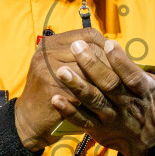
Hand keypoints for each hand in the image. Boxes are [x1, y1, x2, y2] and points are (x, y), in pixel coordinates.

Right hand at [13, 28, 113, 150]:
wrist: (29, 120)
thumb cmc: (52, 91)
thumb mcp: (60, 66)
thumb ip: (80, 56)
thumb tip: (113, 49)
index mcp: (51, 43)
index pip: (88, 35)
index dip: (107, 45)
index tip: (120, 57)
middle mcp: (47, 52)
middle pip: (91, 50)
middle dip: (111, 63)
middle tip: (126, 74)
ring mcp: (48, 71)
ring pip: (88, 71)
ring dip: (107, 80)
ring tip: (121, 88)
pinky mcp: (52, 91)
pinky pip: (83, 92)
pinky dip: (97, 96)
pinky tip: (109, 102)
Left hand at [50, 34, 154, 155]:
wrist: (153, 143)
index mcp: (143, 90)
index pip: (132, 75)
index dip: (120, 60)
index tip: (108, 42)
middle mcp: (126, 104)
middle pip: (108, 85)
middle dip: (91, 66)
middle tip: (76, 46)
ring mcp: (110, 118)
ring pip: (92, 102)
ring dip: (76, 87)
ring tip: (61, 70)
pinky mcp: (98, 129)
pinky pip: (81, 120)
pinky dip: (68, 111)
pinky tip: (54, 98)